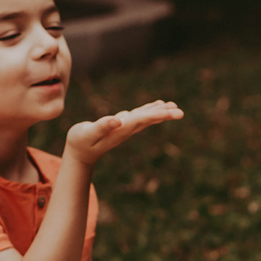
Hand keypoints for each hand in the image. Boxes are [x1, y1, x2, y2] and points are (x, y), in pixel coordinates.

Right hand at [64, 99, 182, 166]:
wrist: (79, 153)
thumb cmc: (80, 142)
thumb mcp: (88, 133)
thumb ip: (102, 126)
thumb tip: (118, 120)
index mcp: (121, 129)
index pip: (142, 120)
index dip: (157, 115)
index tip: (171, 112)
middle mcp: (126, 129)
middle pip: (149, 120)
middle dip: (164, 115)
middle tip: (181, 112)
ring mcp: (125, 128)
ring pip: (146, 118)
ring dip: (160, 112)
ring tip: (173, 106)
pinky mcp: (121, 125)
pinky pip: (139, 116)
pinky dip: (149, 110)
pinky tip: (156, 106)